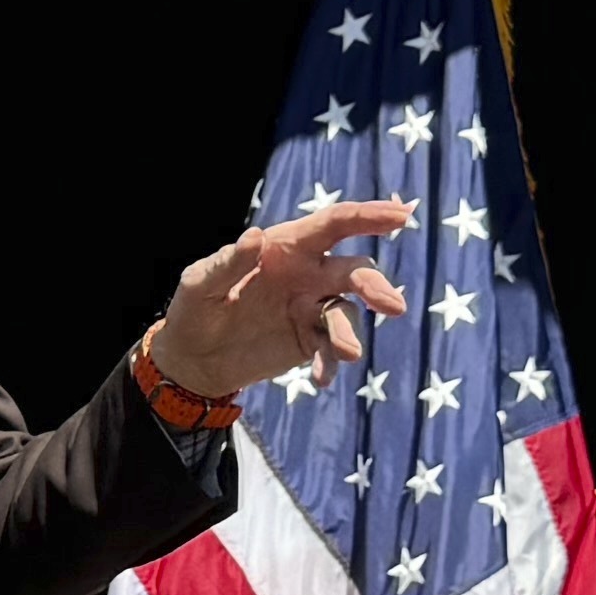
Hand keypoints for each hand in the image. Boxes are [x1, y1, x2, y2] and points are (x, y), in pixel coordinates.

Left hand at [144, 197, 414, 405]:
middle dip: (375, 285)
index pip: (334, 225)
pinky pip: (330, 348)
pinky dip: (331, 362)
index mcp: (286, 247)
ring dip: (350, 331)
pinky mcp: (309, 340)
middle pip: (354, 271)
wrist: (193, 360)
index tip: (402, 216)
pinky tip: (322, 378)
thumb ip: (227, 263)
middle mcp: (308, 273)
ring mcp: (311, 307)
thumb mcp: (199, 285)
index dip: (369, 216)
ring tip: (346, 354)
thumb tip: (255, 238)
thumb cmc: (195, 310)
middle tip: (392, 306)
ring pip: (346, 312)